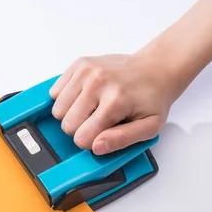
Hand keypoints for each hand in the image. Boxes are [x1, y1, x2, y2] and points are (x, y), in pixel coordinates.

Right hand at [49, 48, 186, 154]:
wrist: (156, 68)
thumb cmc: (152, 98)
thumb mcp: (148, 127)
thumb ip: (122, 139)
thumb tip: (97, 147)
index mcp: (115, 100)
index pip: (82, 137)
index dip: (91, 142)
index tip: (103, 134)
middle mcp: (98, 82)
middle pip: (67, 124)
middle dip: (81, 128)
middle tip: (99, 120)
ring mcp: (86, 71)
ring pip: (58, 109)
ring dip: (72, 114)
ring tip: (92, 108)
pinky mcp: (80, 64)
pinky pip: (55, 92)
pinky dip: (67, 99)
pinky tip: (85, 97)